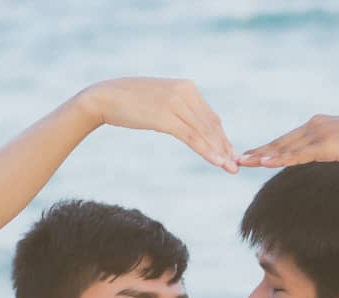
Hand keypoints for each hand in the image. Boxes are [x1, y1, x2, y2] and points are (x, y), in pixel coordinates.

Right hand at [81, 78, 238, 172]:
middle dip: (225, 148)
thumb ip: (180, 109)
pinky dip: (206, 151)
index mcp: (187, 87)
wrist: (103, 97)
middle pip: (211, 125)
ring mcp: (176, 102)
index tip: (230, 154)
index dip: (222, 138)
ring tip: (230, 169)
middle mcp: (185, 91)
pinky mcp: (166, 115)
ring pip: (204, 132)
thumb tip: (194, 126)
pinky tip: (217, 163)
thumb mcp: (162, 102)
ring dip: (219, 153)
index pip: (211, 117)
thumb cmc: (130, 102)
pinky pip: (191, 137)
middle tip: (235, 167)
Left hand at [237, 114, 338, 169]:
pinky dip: (279, 158)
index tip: (255, 154)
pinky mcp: (326, 145)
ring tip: (244, 162)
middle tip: (239, 159)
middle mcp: (316, 125)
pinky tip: (264, 163)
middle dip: (260, 150)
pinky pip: (297, 154)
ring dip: (263, 155)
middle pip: (282, 141)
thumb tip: (333, 154)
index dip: (271, 147)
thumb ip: (337, 147)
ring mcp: (320, 134)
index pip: (290, 138)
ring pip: (285, 147)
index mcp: (321, 124)